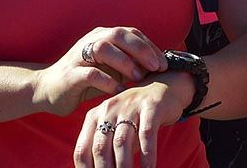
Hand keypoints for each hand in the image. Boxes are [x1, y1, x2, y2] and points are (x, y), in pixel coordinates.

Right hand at [32, 27, 166, 117]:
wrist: (47, 89)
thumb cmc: (85, 79)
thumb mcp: (109, 68)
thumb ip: (128, 62)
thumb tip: (157, 66)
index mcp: (102, 36)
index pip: (130, 33)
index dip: (149, 45)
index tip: (164, 62)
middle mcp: (90, 41)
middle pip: (118, 34)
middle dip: (141, 49)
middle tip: (156, 67)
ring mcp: (78, 56)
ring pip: (103, 49)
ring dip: (124, 61)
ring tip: (137, 77)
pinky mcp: (70, 74)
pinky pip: (90, 73)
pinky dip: (108, 81)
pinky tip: (119, 91)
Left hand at [74, 72, 192, 167]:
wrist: (163, 87)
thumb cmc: (134, 115)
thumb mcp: (114, 127)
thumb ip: (104, 147)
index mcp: (94, 115)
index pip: (82, 149)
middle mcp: (109, 109)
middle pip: (101, 147)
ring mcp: (130, 106)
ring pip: (122, 143)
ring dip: (124, 167)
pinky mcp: (151, 107)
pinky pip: (146, 135)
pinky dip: (147, 155)